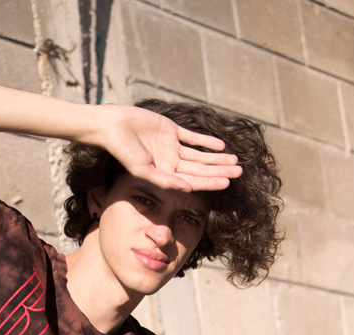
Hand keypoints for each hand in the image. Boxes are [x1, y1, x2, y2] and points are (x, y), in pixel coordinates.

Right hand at [98, 105, 241, 192]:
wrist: (113, 127)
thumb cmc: (123, 152)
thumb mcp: (143, 170)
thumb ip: (165, 180)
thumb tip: (188, 189)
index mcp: (165, 174)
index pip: (193, 180)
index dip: (210, 182)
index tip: (227, 183)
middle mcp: (170, 162)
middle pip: (200, 168)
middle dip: (220, 170)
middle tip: (240, 172)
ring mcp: (171, 146)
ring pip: (199, 154)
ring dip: (216, 158)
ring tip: (235, 160)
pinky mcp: (170, 129)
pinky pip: (192, 137)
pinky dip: (205, 141)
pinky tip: (220, 145)